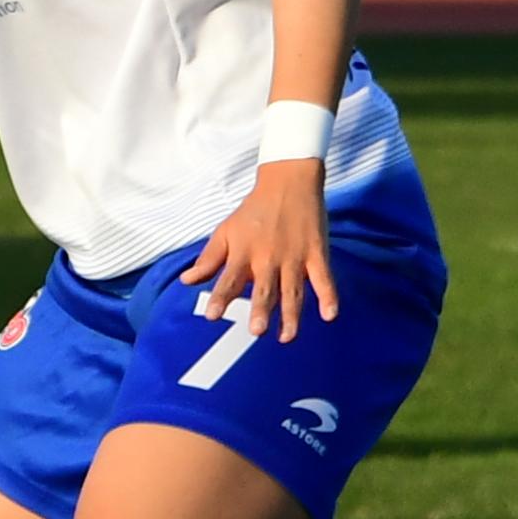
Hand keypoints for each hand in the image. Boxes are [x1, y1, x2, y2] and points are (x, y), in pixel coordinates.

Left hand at [182, 157, 337, 344]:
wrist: (288, 182)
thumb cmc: (253, 211)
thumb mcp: (226, 231)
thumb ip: (209, 259)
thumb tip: (187, 281)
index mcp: (244, 253)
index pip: (229, 279)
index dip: (220, 297)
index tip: (212, 316)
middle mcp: (268, 258)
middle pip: (265, 288)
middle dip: (261, 310)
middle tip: (257, 331)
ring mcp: (295, 256)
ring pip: (294, 290)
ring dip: (292, 315)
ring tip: (287, 336)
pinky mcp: (317, 253)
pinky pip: (324, 278)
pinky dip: (329, 296)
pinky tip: (330, 315)